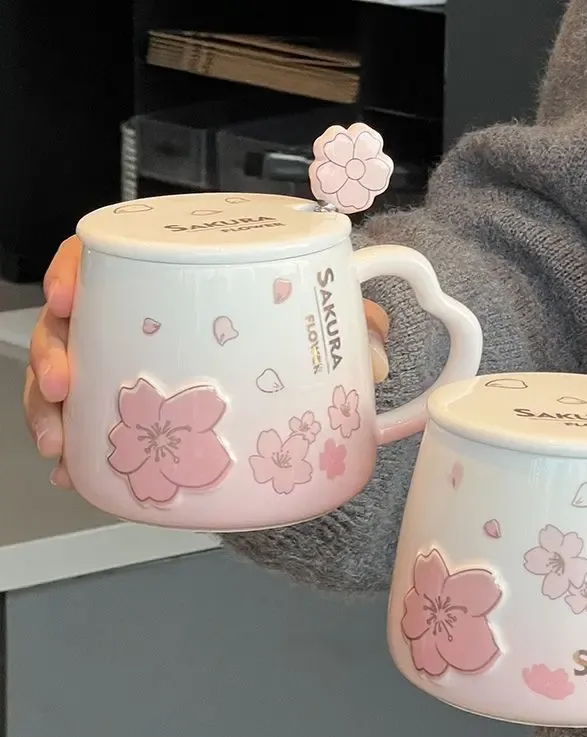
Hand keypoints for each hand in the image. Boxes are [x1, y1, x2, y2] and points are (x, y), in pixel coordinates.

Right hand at [24, 235, 390, 489]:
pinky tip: (72, 470)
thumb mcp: (321, 317)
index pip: (105, 257)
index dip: (75, 270)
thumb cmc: (292, 327)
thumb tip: (377, 357)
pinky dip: (80, 449)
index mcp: (173, 278)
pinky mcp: (128, 404)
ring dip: (51, 409)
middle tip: (62, 383)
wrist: (284, 370)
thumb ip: (354, 323)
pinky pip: (89, 421)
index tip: (67, 295)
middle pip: (71, 322)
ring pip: (66, 375)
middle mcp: (138, 316)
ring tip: (61, 440)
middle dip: (53, 354)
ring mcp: (127, 359)